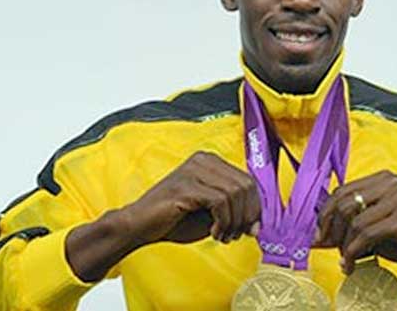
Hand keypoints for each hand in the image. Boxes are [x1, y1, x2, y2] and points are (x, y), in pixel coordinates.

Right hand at [126, 151, 260, 245]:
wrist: (139, 225)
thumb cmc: (173, 220)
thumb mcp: (211, 214)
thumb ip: (233, 212)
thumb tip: (257, 223)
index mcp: (211, 161)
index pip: (248, 180)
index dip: (255, 207)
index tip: (251, 229)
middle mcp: (204, 160)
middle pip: (246, 185)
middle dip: (247, 215)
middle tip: (237, 235)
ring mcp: (194, 170)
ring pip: (235, 193)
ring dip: (234, 221)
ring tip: (224, 236)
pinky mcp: (187, 185)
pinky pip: (220, 201)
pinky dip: (223, 222)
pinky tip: (214, 233)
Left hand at [315, 170, 396, 273]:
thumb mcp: (379, 225)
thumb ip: (353, 226)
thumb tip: (321, 237)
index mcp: (383, 178)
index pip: (342, 191)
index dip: (325, 214)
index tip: (318, 234)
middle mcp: (390, 183)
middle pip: (344, 203)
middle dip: (331, 229)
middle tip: (326, 248)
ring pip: (354, 221)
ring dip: (344, 245)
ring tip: (344, 260)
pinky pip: (367, 234)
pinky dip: (354, 251)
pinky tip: (352, 263)